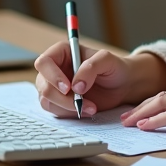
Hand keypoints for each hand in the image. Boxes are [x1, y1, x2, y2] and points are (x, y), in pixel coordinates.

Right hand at [34, 43, 165, 118]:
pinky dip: (70, 113)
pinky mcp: (60, 102)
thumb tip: (75, 86)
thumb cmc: (114, 67)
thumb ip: (90, 67)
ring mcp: (55, 87)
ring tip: (91, 107)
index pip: (44, 62)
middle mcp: (55, 69)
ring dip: (68, 107)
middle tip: (81, 103)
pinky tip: (87, 110)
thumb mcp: (107, 60)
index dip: (52, 76)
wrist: (122, 85)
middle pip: (43, 85)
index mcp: (62, 52)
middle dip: (61, 97)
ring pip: (47, 100)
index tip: (68, 88)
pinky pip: (55, 111)